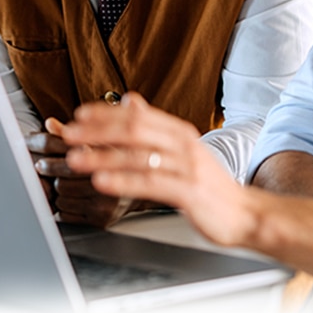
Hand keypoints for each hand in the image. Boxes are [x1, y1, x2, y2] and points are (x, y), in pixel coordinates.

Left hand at [28, 118, 132, 226]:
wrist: (144, 185)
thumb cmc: (119, 157)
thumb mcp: (103, 139)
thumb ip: (76, 133)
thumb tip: (50, 124)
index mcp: (112, 152)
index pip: (68, 147)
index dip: (44, 143)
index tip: (30, 142)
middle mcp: (111, 179)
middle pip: (64, 172)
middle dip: (48, 167)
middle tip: (40, 165)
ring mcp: (106, 201)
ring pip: (62, 194)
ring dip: (56, 189)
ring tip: (59, 182)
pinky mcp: (101, 219)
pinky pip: (67, 213)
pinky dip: (62, 206)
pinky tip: (68, 197)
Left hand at [62, 92, 256, 246]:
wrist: (245, 213)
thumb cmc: (209, 184)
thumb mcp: (184, 148)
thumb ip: (156, 125)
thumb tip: (131, 99)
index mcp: (180, 131)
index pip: (138, 115)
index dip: (106, 113)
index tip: (78, 115)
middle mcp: (183, 144)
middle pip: (134, 130)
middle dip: (97, 131)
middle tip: (68, 134)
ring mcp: (187, 167)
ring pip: (139, 156)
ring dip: (103, 157)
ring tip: (75, 159)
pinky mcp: (189, 192)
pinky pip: (151, 183)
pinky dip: (123, 182)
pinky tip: (102, 183)